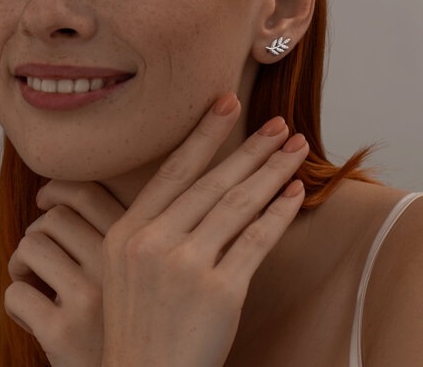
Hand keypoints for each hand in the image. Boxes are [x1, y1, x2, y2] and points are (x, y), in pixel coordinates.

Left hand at [4, 180, 125, 366]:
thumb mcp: (126, 268)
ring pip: (30, 247)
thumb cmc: (113, 316)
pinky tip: (34, 317)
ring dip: (20, 264)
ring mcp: (91, 299)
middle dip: (36, 233)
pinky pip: (16, 293)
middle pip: (54, 217)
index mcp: (134, 247)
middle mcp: (117, 268)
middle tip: (40, 260)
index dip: (57, 188)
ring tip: (33, 283)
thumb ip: (109, 232)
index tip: (44, 200)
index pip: (87, 193)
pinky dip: (15, 302)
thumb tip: (51, 189)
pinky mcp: (63, 333)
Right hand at [100, 93, 308, 366]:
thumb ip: (155, 224)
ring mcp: (185, 267)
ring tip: (295, 149)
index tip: (227, 104)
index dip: (204, 134)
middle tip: (278, 124)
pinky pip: (255, 242)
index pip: (173, 171)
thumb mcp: (127, 264)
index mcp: (127, 231)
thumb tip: (201, 184)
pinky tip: (294, 193)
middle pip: (211, 182)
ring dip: (271, 173)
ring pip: (237, 205)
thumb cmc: (138, 319)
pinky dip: (277, 215)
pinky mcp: (218, 293)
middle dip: (250, 148)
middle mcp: (153, 242)